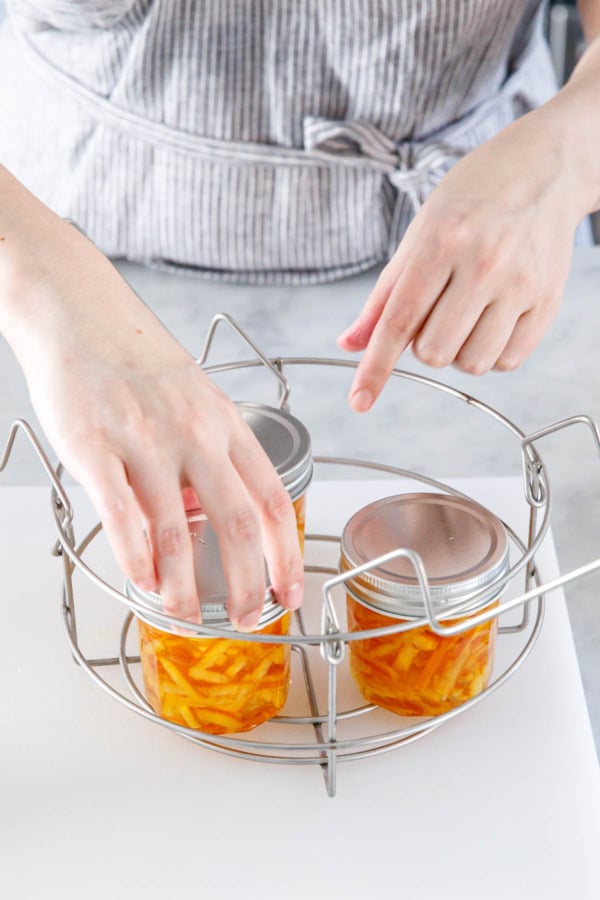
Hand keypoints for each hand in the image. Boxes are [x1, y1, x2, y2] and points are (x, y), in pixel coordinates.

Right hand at [3, 213, 302, 630]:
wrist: (79, 311)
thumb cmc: (139, 359)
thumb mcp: (196, 399)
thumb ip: (211, 455)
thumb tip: (212, 518)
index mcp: (226, 424)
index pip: (272, 500)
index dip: (286, 554)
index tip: (289, 590)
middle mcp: (195, 434)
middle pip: (237, 525)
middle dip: (246, 584)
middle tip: (244, 618)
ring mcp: (146, 440)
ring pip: (178, 531)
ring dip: (184, 586)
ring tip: (186, 616)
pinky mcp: (95, 446)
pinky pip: (122, 514)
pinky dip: (136, 557)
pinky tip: (142, 580)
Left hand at [337, 109, 582, 411]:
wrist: (543, 168)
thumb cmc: (472, 199)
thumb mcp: (419, 234)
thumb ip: (384, 295)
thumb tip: (351, 344)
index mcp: (441, 242)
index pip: (398, 321)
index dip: (375, 367)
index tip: (359, 401)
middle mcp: (483, 264)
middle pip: (434, 351)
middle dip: (424, 346)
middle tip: (436, 311)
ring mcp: (520, 284)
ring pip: (472, 363)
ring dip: (458, 353)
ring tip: (464, 316)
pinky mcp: (548, 300)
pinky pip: (508, 360)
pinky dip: (491, 354)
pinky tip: (490, 322)